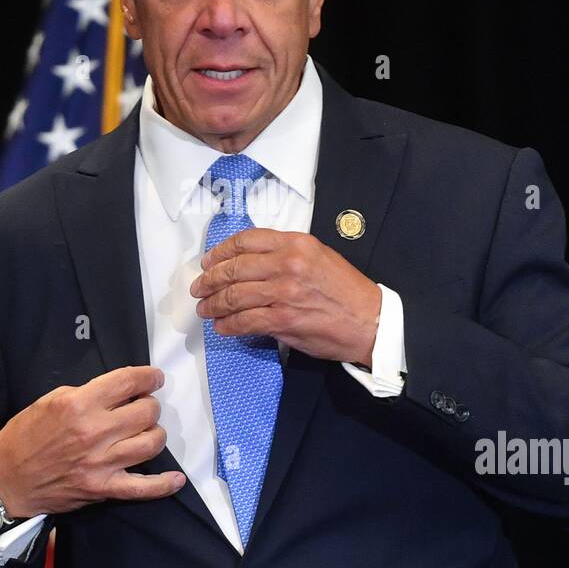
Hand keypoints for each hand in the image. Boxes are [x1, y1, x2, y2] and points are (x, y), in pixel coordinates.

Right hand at [0, 365, 185, 516]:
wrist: (6, 480)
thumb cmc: (24, 436)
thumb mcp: (49, 401)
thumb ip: (84, 394)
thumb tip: (117, 392)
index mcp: (79, 404)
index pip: (128, 382)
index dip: (149, 376)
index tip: (155, 378)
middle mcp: (95, 432)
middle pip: (147, 411)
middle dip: (149, 405)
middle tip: (142, 406)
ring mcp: (102, 463)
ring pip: (152, 443)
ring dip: (154, 433)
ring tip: (146, 431)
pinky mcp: (103, 488)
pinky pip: (144, 488)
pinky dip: (164, 485)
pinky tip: (176, 478)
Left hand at [190, 228, 381, 366]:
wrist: (370, 321)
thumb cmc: (346, 290)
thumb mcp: (318, 256)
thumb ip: (285, 254)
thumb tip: (250, 263)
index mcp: (295, 243)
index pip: (246, 240)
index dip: (220, 251)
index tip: (208, 261)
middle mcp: (287, 263)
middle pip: (234, 268)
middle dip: (209, 279)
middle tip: (199, 288)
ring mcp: (283, 292)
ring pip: (234, 296)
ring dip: (213, 304)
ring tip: (205, 309)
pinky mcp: (282, 320)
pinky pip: (243, 321)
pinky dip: (227, 325)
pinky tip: (222, 327)